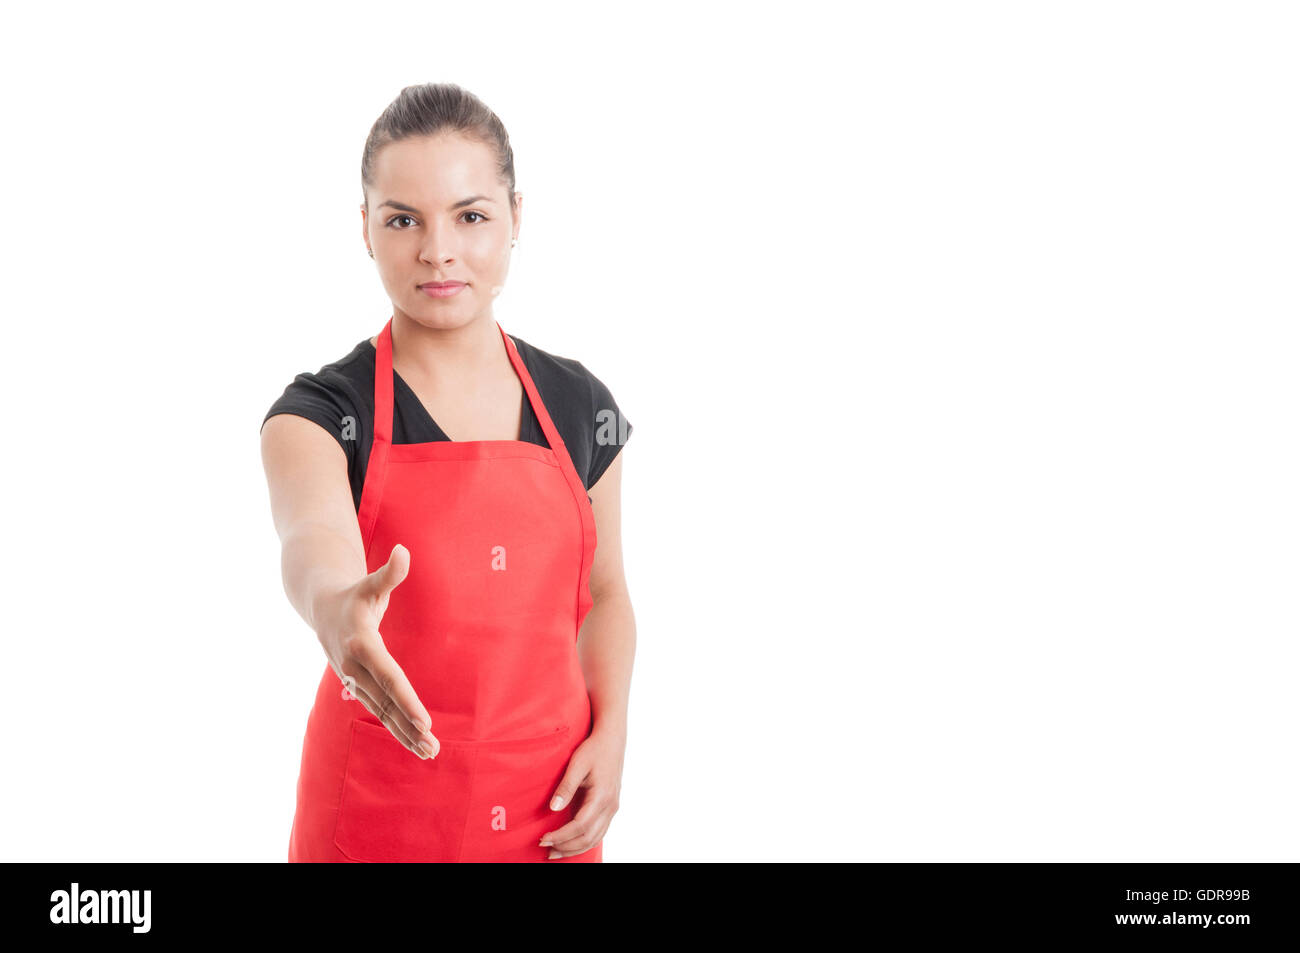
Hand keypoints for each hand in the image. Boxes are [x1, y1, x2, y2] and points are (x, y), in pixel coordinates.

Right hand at [313, 543, 439, 759]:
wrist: (321, 608)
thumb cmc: (354, 595)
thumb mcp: (370, 583)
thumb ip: (389, 573)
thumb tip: (404, 551)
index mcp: (362, 646)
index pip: (390, 678)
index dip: (408, 700)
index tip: (425, 721)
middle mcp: (356, 669)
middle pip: (387, 702)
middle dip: (409, 726)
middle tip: (433, 747)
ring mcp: (355, 681)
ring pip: (383, 712)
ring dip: (405, 734)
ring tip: (430, 753)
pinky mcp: (358, 687)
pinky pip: (380, 711)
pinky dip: (397, 728)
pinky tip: (417, 744)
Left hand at [538, 727, 624, 858]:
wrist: (612, 741)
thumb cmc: (593, 750)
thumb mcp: (577, 764)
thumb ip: (566, 787)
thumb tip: (553, 808)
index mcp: (602, 796)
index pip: (580, 826)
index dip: (561, 836)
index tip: (543, 838)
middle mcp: (610, 806)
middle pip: (588, 838)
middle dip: (566, 847)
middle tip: (545, 849)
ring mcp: (612, 809)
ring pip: (595, 839)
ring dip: (575, 849)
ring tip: (555, 852)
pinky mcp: (610, 808)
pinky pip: (599, 833)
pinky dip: (584, 842)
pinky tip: (570, 844)